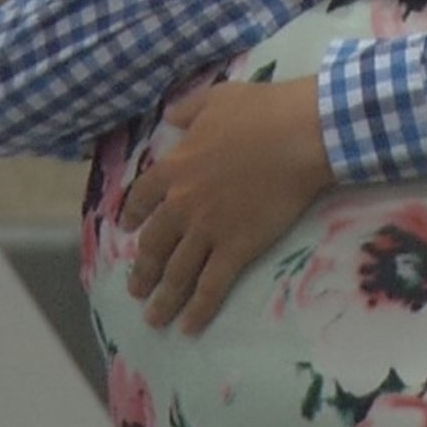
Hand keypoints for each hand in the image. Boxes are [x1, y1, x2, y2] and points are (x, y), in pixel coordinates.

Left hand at [119, 76, 333, 333]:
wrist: (298, 135)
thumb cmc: (261, 111)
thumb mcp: (216, 99)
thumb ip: (188, 110)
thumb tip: (170, 117)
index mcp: (173, 168)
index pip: (142, 198)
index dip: (133, 217)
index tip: (128, 230)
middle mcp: (182, 204)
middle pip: (154, 245)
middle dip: (143, 271)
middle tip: (137, 289)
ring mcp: (207, 230)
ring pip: (177, 272)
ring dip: (162, 299)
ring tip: (152, 318)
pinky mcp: (236, 249)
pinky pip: (211, 286)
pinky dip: (197, 309)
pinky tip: (188, 327)